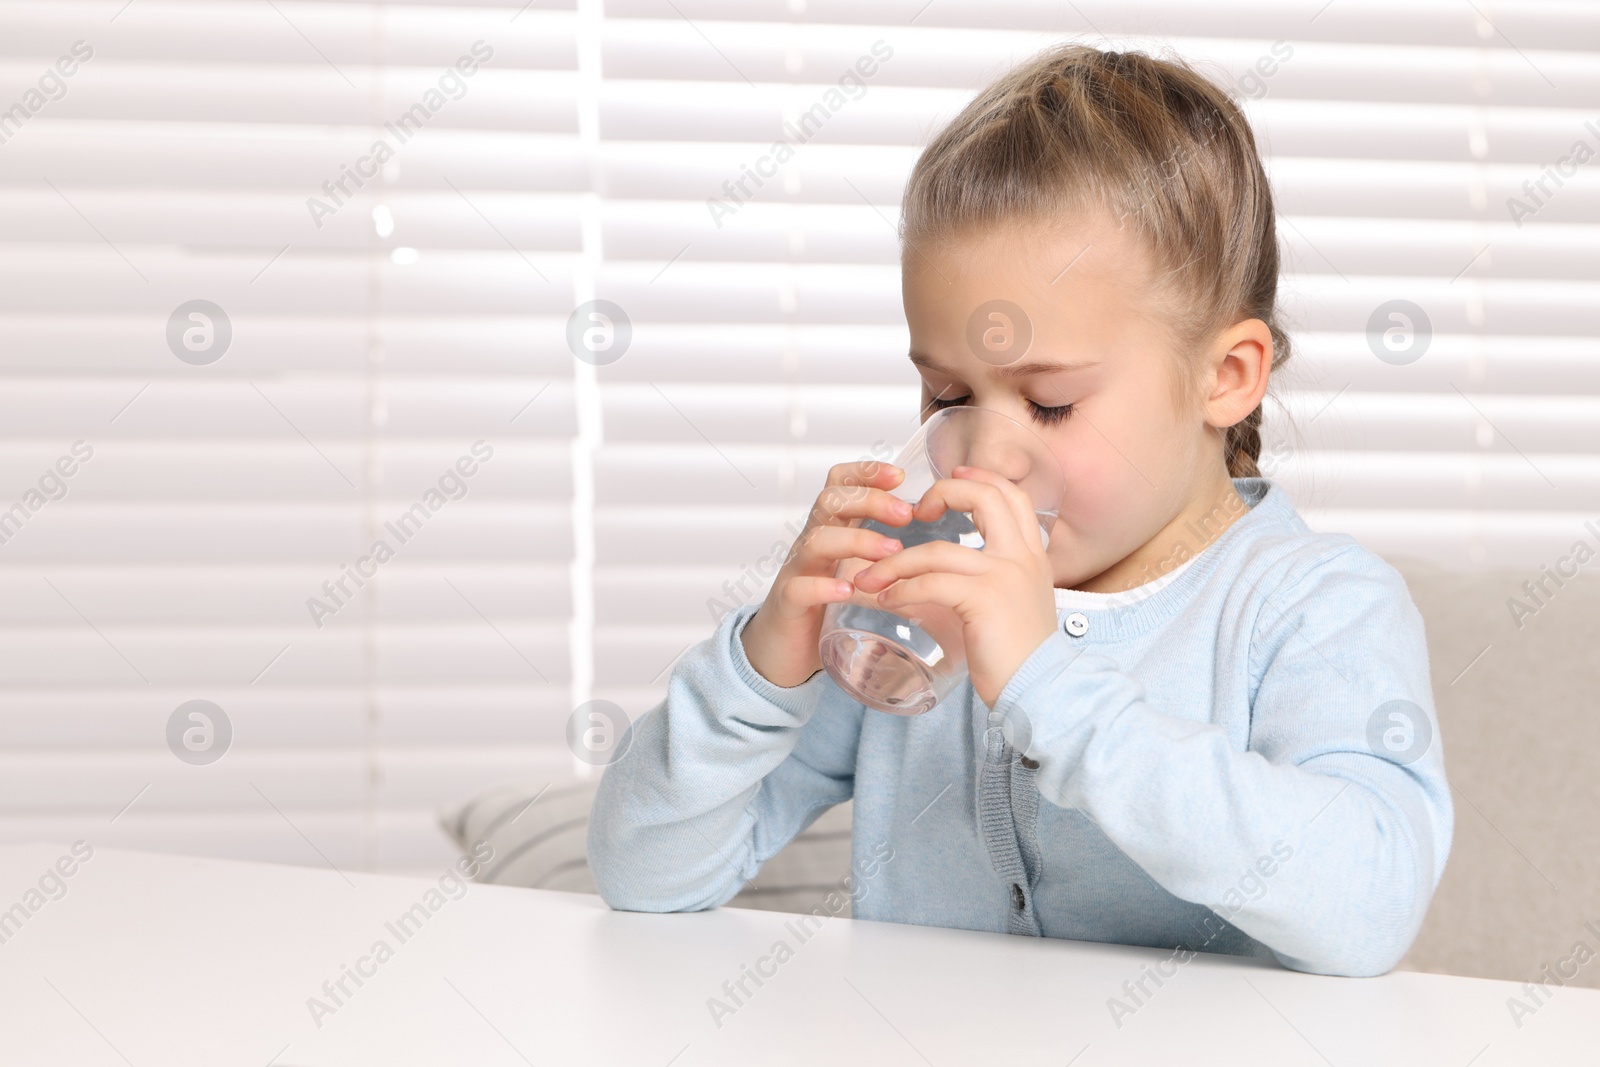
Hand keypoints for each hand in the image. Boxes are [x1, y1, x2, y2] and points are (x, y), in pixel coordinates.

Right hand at [740, 460, 910, 688]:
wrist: (784, 653)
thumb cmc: (828, 609)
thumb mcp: (859, 573)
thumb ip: (889, 558)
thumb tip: (942, 552)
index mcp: (831, 530)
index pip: (840, 484)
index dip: (866, 472)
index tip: (900, 476)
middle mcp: (811, 543)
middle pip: (829, 501)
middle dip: (869, 500)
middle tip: (906, 514)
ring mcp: (796, 572)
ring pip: (816, 540)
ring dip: (856, 540)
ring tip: (890, 552)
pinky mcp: (787, 605)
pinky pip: (799, 588)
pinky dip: (823, 586)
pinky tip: (847, 590)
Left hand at [849, 465, 1057, 708]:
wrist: (1041, 689)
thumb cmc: (1021, 655)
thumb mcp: (1017, 604)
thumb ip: (996, 580)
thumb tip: (959, 575)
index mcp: (1032, 555)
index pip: (1012, 496)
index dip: (981, 479)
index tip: (953, 478)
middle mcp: (1023, 558)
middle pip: (984, 498)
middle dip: (943, 494)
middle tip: (916, 511)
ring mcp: (1005, 576)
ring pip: (938, 551)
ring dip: (896, 563)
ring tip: (871, 578)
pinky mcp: (984, 600)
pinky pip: (930, 583)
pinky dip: (902, 589)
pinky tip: (887, 600)